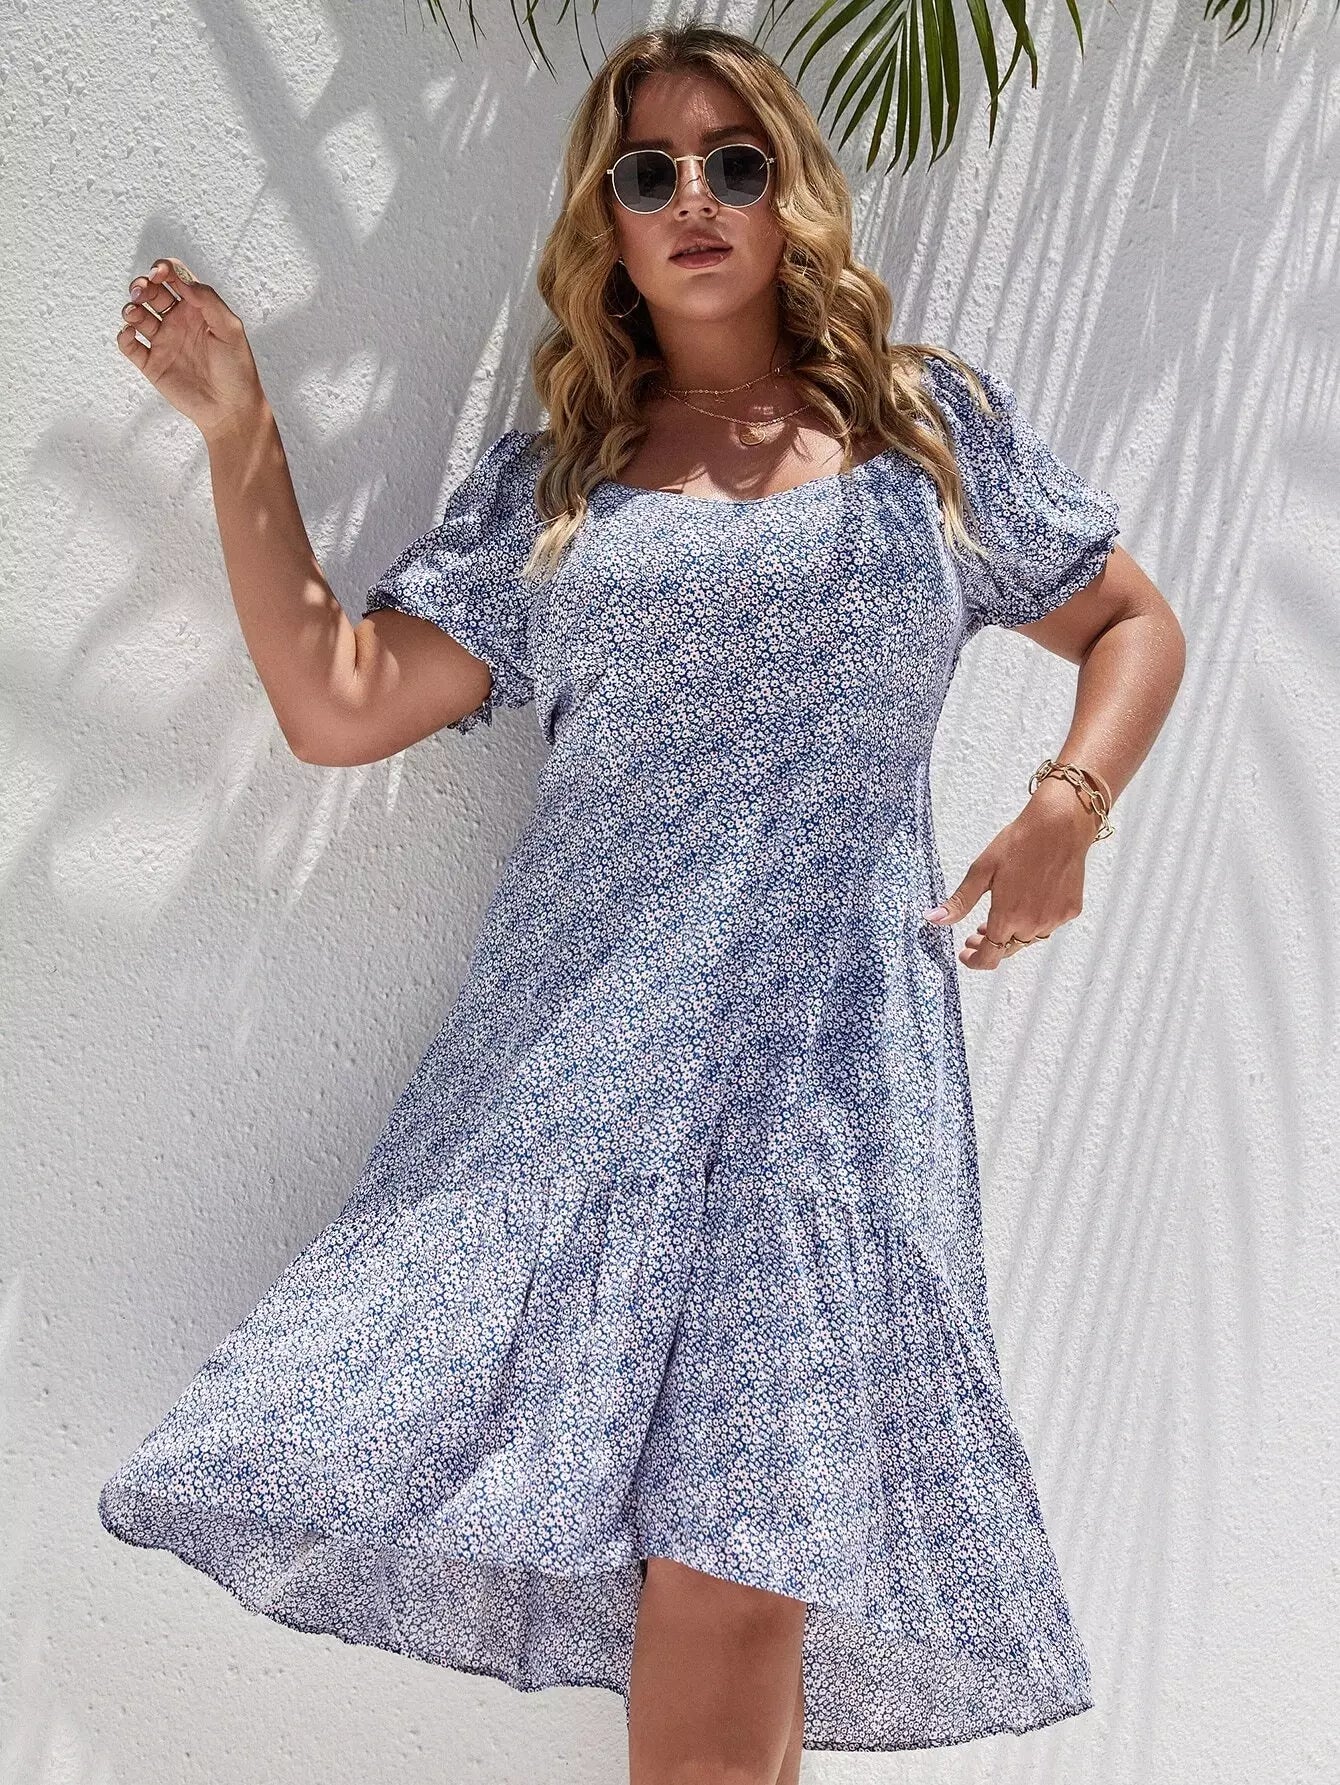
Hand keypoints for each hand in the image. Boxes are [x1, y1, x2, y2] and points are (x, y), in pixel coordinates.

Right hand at [116, 257, 267, 442]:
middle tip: (142, 292)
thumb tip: (183, 279)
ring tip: (135, 314)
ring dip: (130, 307)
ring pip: (137, 315)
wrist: (230, 409)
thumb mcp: (231, 329)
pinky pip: (129, 345)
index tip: (159, 273)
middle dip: (142, 285)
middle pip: (151, 292)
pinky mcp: (152, 364)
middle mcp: (178, 321)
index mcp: (197, 309)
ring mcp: (164, 341)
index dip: (163, 268)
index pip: (174, 278)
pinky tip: (130, 333)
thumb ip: (208, 300)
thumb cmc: (237, 370)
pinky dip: (124, 335)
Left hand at [923, 774, 1099, 968]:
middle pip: (1007, 950)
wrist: (1059, 826)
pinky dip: (1035, 921)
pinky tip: (1027, 905)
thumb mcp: (981, 871)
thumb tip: (933, 919)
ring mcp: (1054, 919)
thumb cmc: (1018, 843)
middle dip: (989, 946)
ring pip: (1028, 939)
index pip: (989, 958)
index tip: (965, 954)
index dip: (974, 961)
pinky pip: (1048, 925)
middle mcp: (1032, 925)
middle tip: (975, 934)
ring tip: (1000, 919)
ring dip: (1012, 934)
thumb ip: (959, 902)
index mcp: (1007, 917)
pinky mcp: (1070, 911)